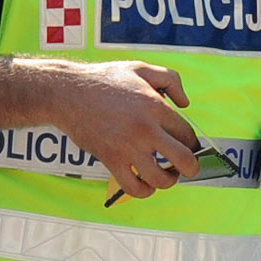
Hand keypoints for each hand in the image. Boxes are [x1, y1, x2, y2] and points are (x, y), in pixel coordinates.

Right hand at [31, 58, 198, 197]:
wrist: (67, 92)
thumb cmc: (103, 80)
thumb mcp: (140, 68)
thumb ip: (170, 80)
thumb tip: (185, 104)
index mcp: (156, 107)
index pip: (188, 135)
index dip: (193, 145)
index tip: (189, 148)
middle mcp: (146, 129)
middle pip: (183, 160)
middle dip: (191, 168)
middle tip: (187, 169)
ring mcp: (128, 147)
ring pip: (160, 179)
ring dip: (168, 182)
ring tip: (165, 176)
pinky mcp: (111, 160)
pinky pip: (134, 188)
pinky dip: (144, 192)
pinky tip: (145, 185)